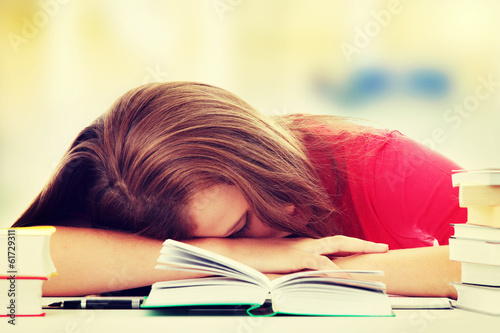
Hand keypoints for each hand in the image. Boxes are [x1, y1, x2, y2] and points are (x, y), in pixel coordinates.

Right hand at [189, 236, 387, 273]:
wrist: (236, 252)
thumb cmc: (254, 256)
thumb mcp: (277, 256)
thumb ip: (291, 258)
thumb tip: (300, 265)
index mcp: (303, 242)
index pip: (332, 243)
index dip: (350, 245)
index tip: (366, 248)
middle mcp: (306, 242)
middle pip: (342, 241)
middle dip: (364, 244)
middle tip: (383, 248)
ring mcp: (302, 249)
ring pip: (337, 250)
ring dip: (357, 257)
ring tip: (375, 264)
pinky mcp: (295, 258)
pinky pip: (321, 265)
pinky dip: (336, 271)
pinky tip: (348, 278)